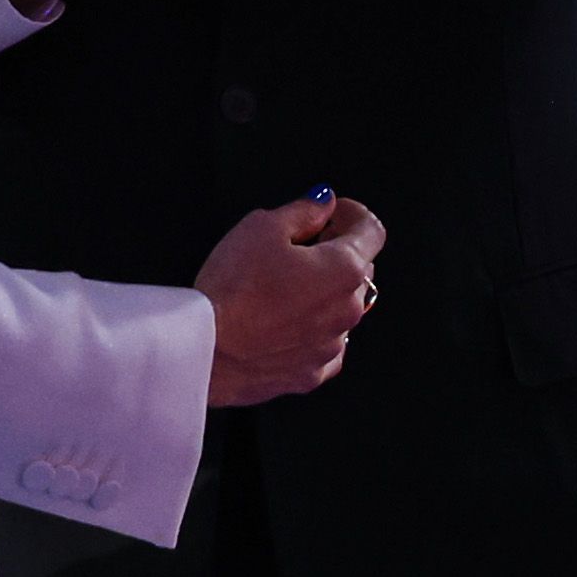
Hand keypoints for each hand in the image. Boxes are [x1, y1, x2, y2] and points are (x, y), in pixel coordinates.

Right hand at [196, 195, 385, 406]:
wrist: (205, 351)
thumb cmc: (232, 288)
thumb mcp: (262, 227)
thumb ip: (304, 211)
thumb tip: (323, 203)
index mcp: (344, 268)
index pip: (371, 231)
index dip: (352, 214)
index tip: (334, 212)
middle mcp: (348, 309)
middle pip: (359, 269)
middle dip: (336, 252)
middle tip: (300, 246)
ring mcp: (332, 345)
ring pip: (342, 308)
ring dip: (324, 293)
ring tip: (282, 288)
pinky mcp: (312, 374)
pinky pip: (325, 344)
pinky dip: (313, 330)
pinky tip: (283, 322)